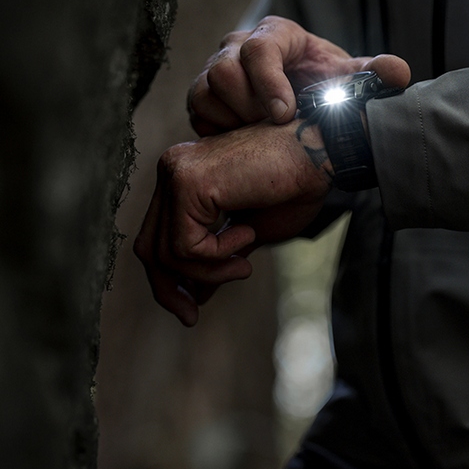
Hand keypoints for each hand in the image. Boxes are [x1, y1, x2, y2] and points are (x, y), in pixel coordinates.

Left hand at [133, 119, 333, 325]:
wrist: (319, 152)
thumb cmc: (293, 187)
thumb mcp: (249, 235)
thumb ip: (217, 258)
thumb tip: (194, 296)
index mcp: (184, 180)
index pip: (157, 238)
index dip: (168, 279)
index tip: (192, 309)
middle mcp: (172, 172)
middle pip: (149, 247)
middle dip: (169, 288)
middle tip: (193, 316)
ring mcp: (176, 174)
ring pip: (167, 252)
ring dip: (208, 272)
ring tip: (244, 265)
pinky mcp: (187, 182)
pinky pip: (186, 245)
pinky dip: (217, 254)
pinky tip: (247, 234)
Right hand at [188, 16, 410, 134]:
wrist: (304, 100)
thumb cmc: (324, 84)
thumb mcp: (350, 78)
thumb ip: (373, 74)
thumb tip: (398, 73)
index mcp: (274, 34)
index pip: (258, 49)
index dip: (267, 83)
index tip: (284, 115)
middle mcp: (237, 46)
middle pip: (223, 70)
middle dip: (248, 107)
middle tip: (274, 130)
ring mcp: (215, 70)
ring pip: (204, 92)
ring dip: (233, 120)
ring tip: (261, 134)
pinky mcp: (203, 96)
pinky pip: (197, 113)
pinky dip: (218, 131)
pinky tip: (244, 139)